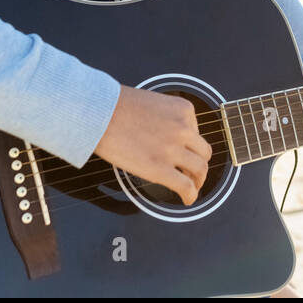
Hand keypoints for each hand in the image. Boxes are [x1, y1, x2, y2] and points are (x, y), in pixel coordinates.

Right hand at [93, 85, 213, 204]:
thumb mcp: (152, 103)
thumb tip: (166, 133)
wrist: (99, 113)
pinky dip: (190, 195)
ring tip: (192, 186)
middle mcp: (183, 128)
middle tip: (194, 171)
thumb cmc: (116, 106)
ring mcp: (173, 149)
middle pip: (203, 152)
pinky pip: (185, 186)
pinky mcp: (160, 169)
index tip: (184, 150)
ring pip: (200, 169)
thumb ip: (166, 118)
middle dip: (199, 163)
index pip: (196, 130)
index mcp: (183, 109)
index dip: (190, 143)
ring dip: (198, 180)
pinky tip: (187, 199)